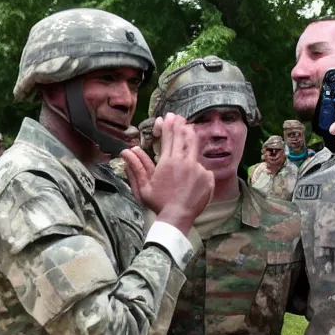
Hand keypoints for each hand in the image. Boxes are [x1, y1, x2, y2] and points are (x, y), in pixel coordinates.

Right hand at [121, 113, 214, 234]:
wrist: (178, 217)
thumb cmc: (159, 204)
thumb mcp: (143, 187)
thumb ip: (136, 167)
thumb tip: (126, 151)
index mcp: (168, 162)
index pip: (168, 138)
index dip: (168, 126)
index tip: (167, 117)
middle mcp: (184, 162)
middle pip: (184, 137)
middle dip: (180, 125)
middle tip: (178, 117)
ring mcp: (198, 168)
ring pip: (195, 147)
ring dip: (191, 137)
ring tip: (188, 129)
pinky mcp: (208, 177)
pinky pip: (203, 166)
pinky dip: (198, 165)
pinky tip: (194, 167)